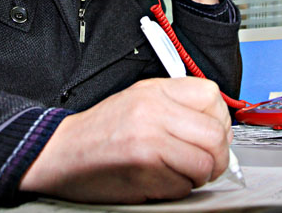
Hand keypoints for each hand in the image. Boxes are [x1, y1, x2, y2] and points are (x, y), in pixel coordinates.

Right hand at [19, 77, 232, 203]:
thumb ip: (176, 105)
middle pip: (215, 136)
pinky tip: (161, 180)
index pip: (211, 96)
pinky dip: (178, 189)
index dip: (220, 120)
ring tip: (182, 173)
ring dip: (199, 176)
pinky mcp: (144, 171)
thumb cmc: (100, 130)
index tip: (214, 133)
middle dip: (218, 157)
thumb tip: (216, 124)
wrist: (61, 153)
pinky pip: (183, 187)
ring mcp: (149, 142)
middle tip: (206, 162)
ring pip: (205, 164)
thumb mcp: (138, 100)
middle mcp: (153, 112)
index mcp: (154, 91)